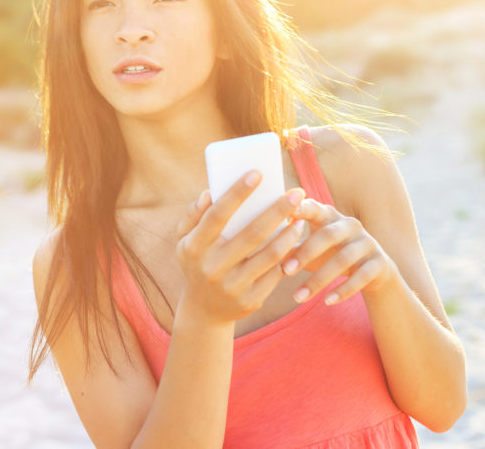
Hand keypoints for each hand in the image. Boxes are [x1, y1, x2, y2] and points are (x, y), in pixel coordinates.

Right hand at [175, 172, 306, 325]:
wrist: (203, 311)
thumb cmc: (197, 263)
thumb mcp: (184, 241)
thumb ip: (193, 215)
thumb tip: (208, 192)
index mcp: (194, 247)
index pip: (217, 215)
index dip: (237, 193)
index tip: (258, 173)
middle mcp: (212, 267)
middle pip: (252, 234)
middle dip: (277, 210)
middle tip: (298, 192)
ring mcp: (232, 286)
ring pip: (270, 255)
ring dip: (289, 234)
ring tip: (300, 217)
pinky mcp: (250, 301)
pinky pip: (275, 274)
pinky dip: (288, 255)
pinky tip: (295, 240)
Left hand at [281, 199, 399, 304]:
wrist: (373, 273)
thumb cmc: (329, 255)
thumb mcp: (309, 248)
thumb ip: (288, 244)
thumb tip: (254, 248)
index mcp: (330, 216)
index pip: (314, 208)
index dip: (301, 209)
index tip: (285, 215)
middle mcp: (350, 225)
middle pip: (328, 235)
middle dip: (305, 253)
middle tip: (285, 270)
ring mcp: (368, 243)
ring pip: (343, 259)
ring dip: (319, 279)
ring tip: (298, 297)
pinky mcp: (380, 263)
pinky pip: (362, 277)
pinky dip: (344, 290)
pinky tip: (327, 301)